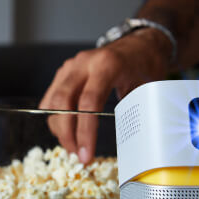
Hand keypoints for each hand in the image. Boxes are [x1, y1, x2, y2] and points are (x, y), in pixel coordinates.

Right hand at [39, 29, 173, 163]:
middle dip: (67, 134)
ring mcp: (71, 66)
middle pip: (63, 103)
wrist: (140, 44)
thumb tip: (129, 142)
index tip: (86, 154)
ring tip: (73, 146)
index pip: (88, 102)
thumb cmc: (145, 64)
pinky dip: (56, 118)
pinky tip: (68, 131)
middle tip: (77, 155)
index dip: (85, 132)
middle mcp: (84, 63)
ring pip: (52, 102)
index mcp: (107, 65)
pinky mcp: (64, 73)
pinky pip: (51, 98)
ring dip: (60, 129)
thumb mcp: (147, 86)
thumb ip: (135, 110)